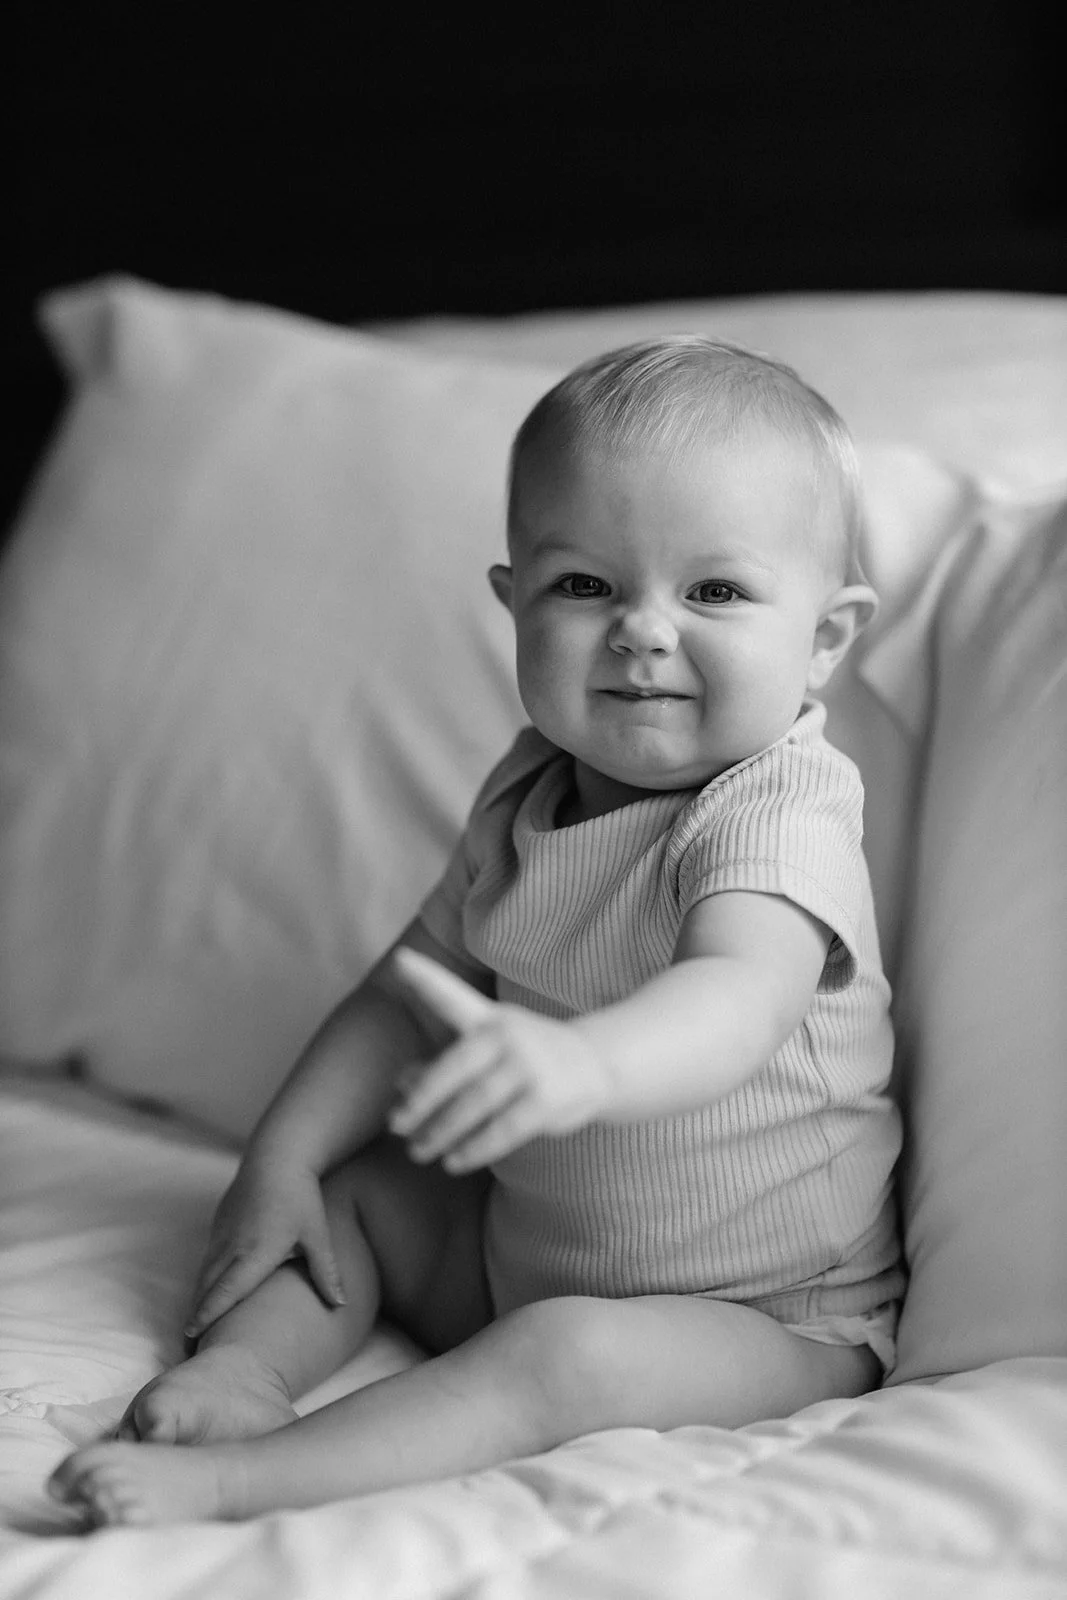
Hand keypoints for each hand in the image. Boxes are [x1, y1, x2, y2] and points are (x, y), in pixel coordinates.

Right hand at [185, 1153, 344, 1337]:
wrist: (278, 1155)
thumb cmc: (302, 1196)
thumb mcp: (317, 1234)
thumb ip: (326, 1272)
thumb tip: (341, 1306)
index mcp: (257, 1251)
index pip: (227, 1290)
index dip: (208, 1315)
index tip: (191, 1336)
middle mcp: (233, 1245)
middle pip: (207, 1288)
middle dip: (195, 1319)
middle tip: (187, 1351)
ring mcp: (222, 1234)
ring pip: (203, 1275)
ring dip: (196, 1302)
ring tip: (191, 1332)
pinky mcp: (218, 1225)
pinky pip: (207, 1259)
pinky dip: (201, 1282)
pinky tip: (203, 1298)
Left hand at [387, 947, 613, 1171]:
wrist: (597, 1065)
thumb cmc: (527, 1058)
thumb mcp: (489, 1050)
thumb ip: (444, 1064)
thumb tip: (401, 1085)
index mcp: (489, 1018)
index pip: (453, 995)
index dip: (426, 977)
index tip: (399, 961)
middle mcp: (508, 1036)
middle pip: (453, 1069)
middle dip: (420, 1101)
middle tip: (396, 1125)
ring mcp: (529, 1067)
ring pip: (473, 1105)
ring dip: (441, 1133)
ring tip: (419, 1152)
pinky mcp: (546, 1100)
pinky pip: (501, 1131)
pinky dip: (473, 1149)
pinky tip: (454, 1161)